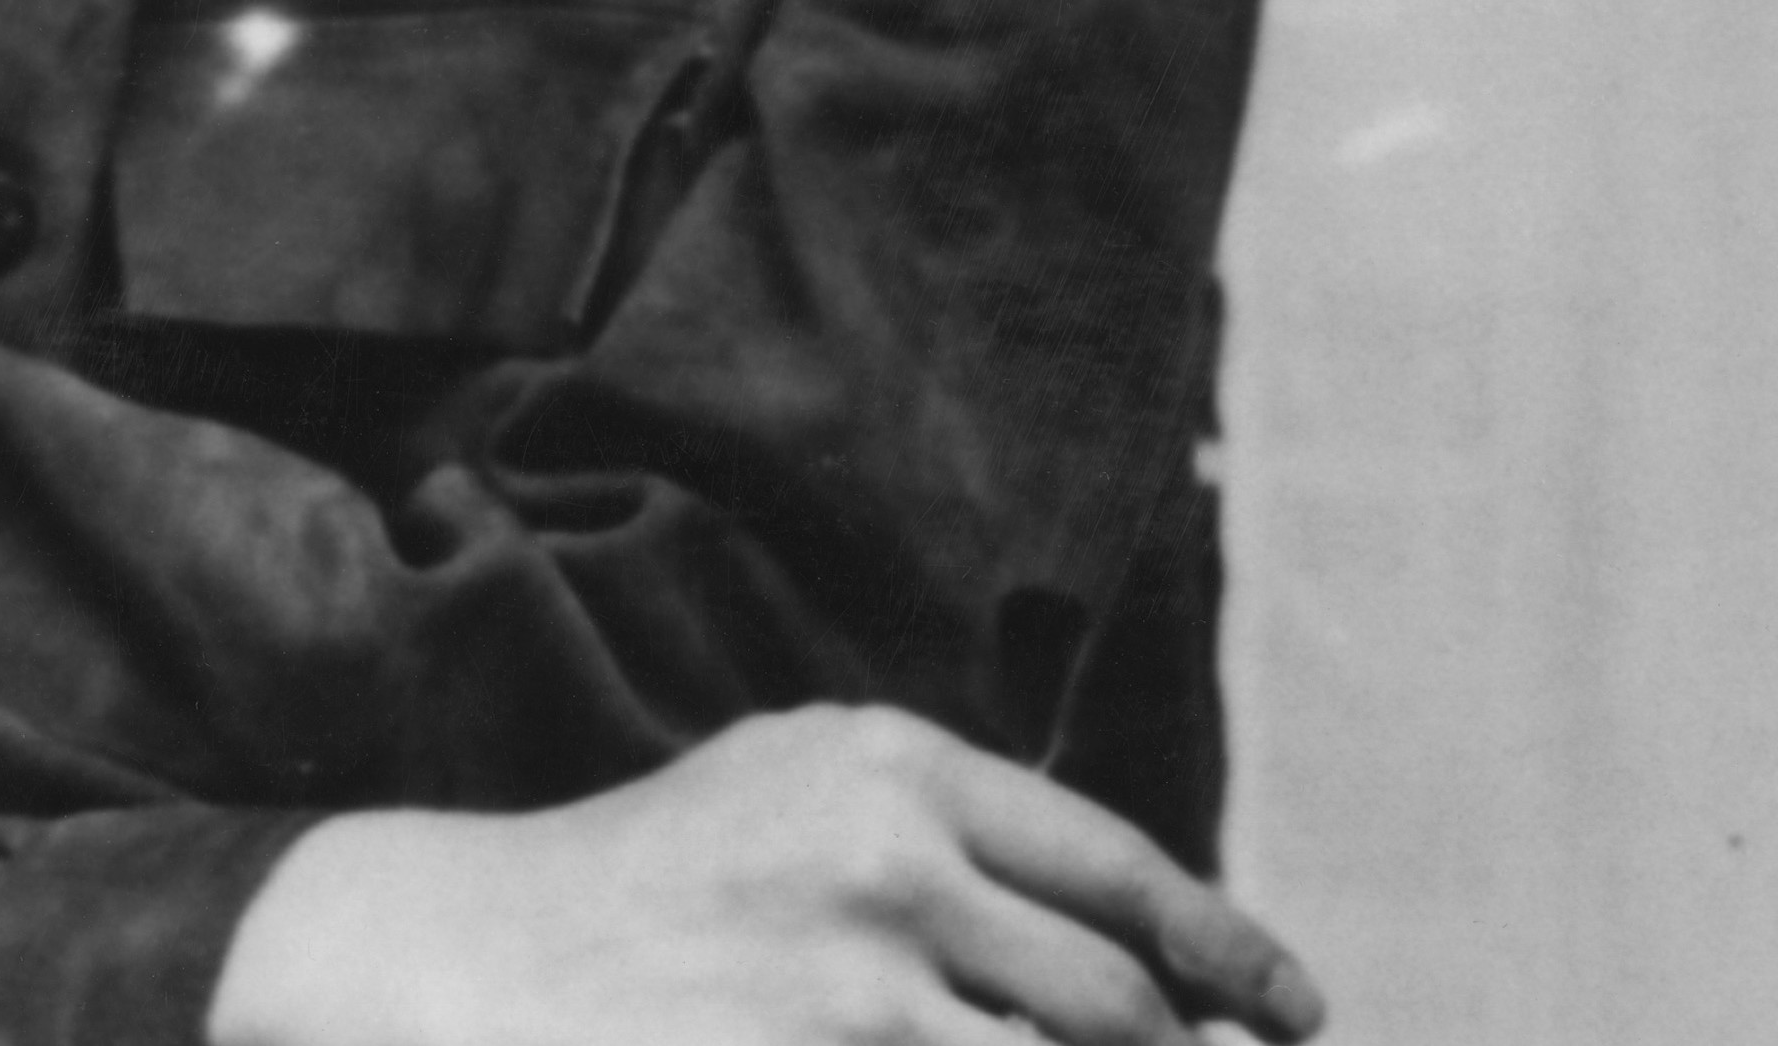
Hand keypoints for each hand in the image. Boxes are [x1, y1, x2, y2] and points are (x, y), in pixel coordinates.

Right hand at [205, 706, 1326, 1045]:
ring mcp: (856, 986)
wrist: (477, 957)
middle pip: (1124, 1007)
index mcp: (891, 765)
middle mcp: (890, 860)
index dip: (1234, 955)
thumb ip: (946, 828)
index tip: (1300, 1012)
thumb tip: (1139, 931)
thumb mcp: (794, 790)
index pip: (1123, 873)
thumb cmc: (652, 882)